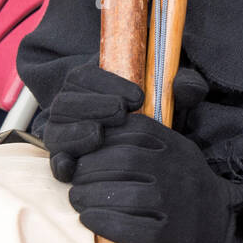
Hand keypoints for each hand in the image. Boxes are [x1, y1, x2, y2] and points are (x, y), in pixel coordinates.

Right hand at [44, 60, 208, 182]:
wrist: (158, 153)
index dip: (106, 82)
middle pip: (66, 103)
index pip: (85, 77)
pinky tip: (73, 166)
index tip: (138, 97)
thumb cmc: (161, 118)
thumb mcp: (176, 101)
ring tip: (98, 135)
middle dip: (92, 105)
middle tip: (120, 113)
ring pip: (57, 130)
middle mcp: (72, 108)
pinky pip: (56, 162)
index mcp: (91, 85)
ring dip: (75, 132)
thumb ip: (185, 88)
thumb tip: (186, 85)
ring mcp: (66, 136)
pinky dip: (61, 164)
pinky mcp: (67, 162)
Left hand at [67, 111, 242, 242]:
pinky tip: (88, 219)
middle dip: (90, 168)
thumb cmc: (188, 193)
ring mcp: (177, 204)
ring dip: (90, 196)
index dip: (102, 137)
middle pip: (124, 161)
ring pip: (125, 195)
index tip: (85, 148)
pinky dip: (103, 222)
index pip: (134, 130)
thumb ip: (148, 142)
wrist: (224, 234)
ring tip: (77, 198)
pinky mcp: (172, 235)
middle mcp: (179, 172)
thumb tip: (98, 132)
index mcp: (178, 148)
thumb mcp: (178, 157)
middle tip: (75, 177)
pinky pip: (131, 228)